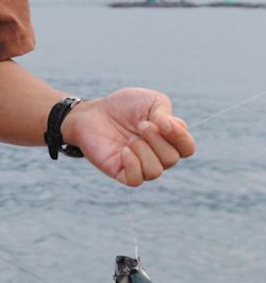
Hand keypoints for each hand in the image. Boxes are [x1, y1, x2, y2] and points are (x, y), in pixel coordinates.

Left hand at [61, 87, 193, 185]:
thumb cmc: (124, 106)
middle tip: (140, 125)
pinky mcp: (121, 173)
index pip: (187, 148)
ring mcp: (140, 166)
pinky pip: (136, 180)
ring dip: (144, 152)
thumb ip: (165, 113)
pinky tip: (124, 151)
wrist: (95, 113)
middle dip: (156, 140)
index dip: (180, 138)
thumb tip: (174, 127)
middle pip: (172, 159)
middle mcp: (157, 156)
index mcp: (169, 139)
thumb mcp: (150, 101)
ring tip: (131, 139)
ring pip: (155, 172)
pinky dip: (133, 165)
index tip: (164, 122)